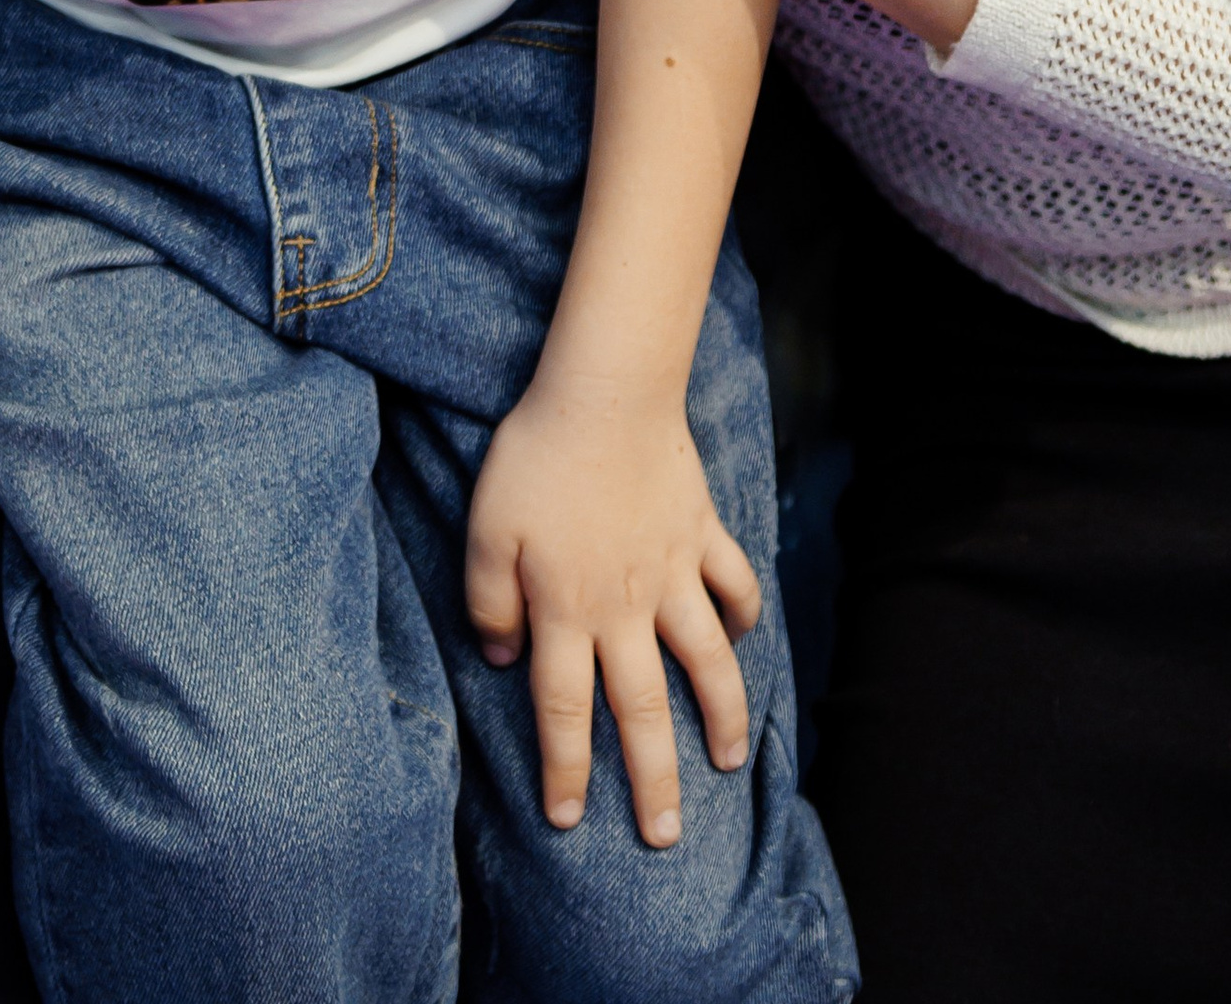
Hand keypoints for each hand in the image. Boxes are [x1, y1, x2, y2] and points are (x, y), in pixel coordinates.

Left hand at [465, 365, 761, 847]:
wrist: (605, 393)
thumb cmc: (535, 458)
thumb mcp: (485, 530)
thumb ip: (487, 602)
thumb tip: (498, 658)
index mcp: (567, 611)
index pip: (565, 710)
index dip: (566, 769)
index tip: (568, 820)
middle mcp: (626, 607)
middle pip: (643, 709)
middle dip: (654, 780)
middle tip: (666, 837)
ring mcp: (673, 572)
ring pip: (706, 661)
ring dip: (722, 715)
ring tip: (730, 762)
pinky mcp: (703, 532)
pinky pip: (735, 582)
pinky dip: (746, 612)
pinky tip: (745, 636)